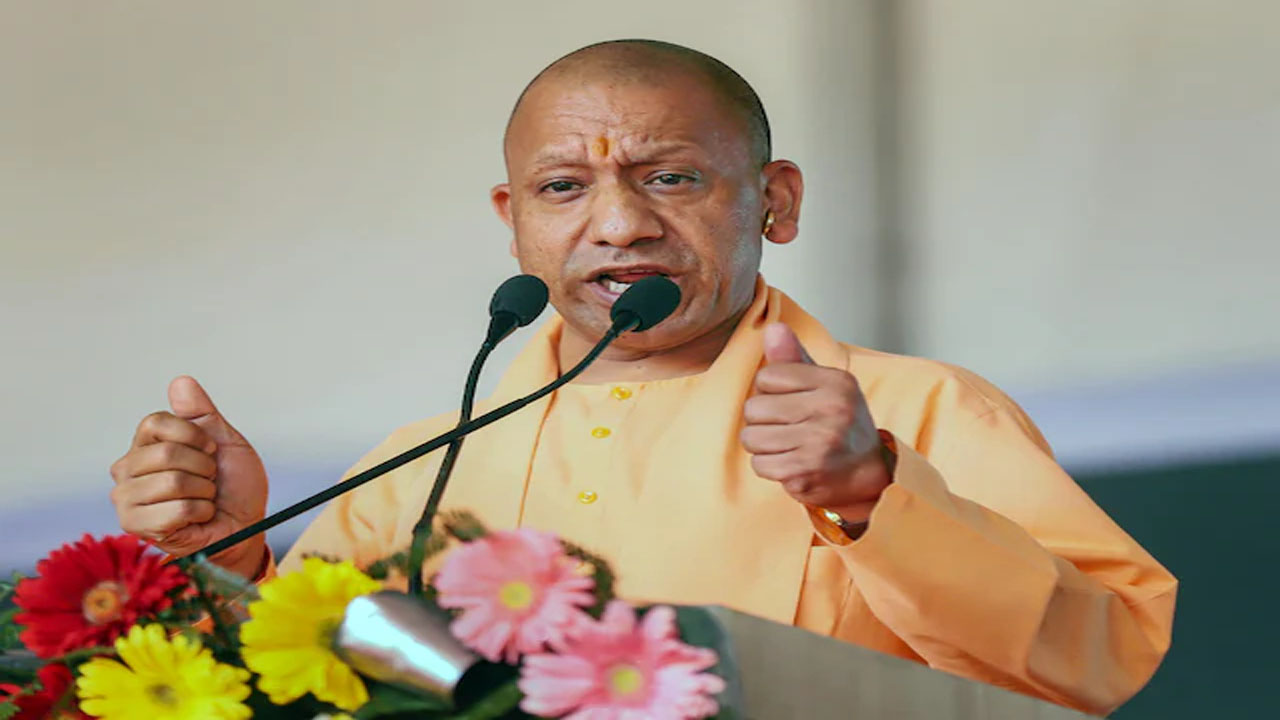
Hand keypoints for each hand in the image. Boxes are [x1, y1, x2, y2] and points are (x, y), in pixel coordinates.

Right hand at [110, 376, 268, 577]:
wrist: (245, 524)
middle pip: (166, 453)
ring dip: (203, 492)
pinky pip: (176, 510)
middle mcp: (127, 468)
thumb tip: (181, 381)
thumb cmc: (234, 485)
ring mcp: (126, 498)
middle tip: (209, 480)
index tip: (210, 450)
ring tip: (203, 499)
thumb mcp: (225, 442)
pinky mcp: (135, 525)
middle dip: (203, 467)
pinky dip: (200, 513)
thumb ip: (202, 413)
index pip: (155, 422)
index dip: (193, 435)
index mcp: (144, 444)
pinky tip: (199, 517)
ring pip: (172, 482)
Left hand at [740, 323, 891, 523]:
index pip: (767, 376)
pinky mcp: (805, 472)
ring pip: (751, 438)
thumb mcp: (825, 385)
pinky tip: (793, 463)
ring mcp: (818, 443)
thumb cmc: (841, 424)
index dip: (771, 391)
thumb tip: (773, 328)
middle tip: (791, 428)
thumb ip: (795, 358)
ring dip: (764, 445)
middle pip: (754, 408)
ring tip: (790, 445)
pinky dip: (770, 466)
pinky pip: (759, 464)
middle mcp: (831, 410)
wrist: (868, 475)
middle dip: (763, 420)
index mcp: (835, 382)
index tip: (793, 402)